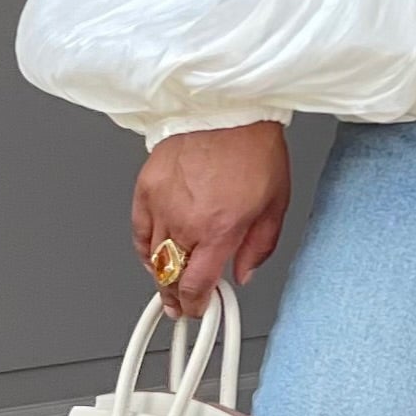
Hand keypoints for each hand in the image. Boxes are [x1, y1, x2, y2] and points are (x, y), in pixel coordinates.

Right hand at [132, 122, 291, 319]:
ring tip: (169, 283)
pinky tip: (154, 255)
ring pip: (153, 258)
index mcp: (219, 228)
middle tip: (181, 305)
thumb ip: (260, 246)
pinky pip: (138, 232)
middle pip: (170, 277)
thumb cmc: (253, 146)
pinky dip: (145, 249)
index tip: (198, 308)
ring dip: (161, 276)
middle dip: (176, 298)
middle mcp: (186, 221)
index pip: (196, 286)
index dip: (195, 305)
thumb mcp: (276, 202)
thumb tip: (245, 272)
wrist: (229, 107)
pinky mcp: (146, 188)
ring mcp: (162, 204)